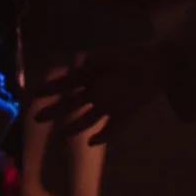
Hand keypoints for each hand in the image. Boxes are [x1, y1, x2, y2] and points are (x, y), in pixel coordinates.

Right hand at [34, 43, 169, 138]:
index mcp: (92, 76)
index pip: (67, 83)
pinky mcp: (124, 114)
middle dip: (55, 110)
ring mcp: (109, 105)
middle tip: (37, 117)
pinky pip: (111, 128)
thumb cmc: (134, 57)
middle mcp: (97, 92)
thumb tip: (79, 62)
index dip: (52, 88)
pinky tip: (91, 141)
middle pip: (72, 104)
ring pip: (87, 118)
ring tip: (61, 136)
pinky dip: (102, 135)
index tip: (36, 94)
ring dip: (74, 126)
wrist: (160, 65)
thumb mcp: (113, 53)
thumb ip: (95, 57)